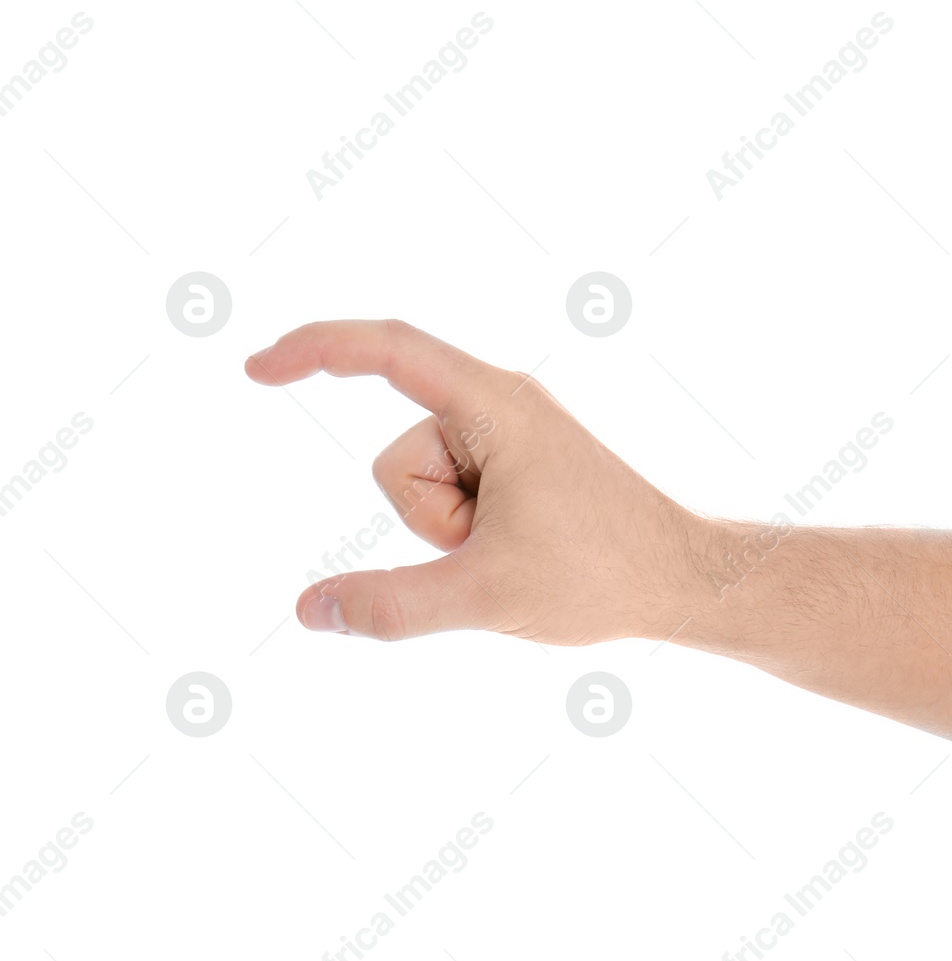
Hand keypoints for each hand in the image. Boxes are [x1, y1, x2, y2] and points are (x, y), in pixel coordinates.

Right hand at [245, 320, 704, 643]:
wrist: (685, 581)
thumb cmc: (602, 575)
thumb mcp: (484, 595)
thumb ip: (390, 605)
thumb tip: (309, 610)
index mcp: (496, 405)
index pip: (388, 350)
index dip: (316, 349)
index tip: (256, 368)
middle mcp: (501, 404)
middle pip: (399, 457)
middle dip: (430, 519)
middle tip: (503, 546)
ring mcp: (510, 435)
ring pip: (422, 486)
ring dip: (454, 531)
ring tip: (522, 548)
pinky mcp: (518, 463)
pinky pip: (452, 497)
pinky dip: (468, 531)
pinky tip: (523, 548)